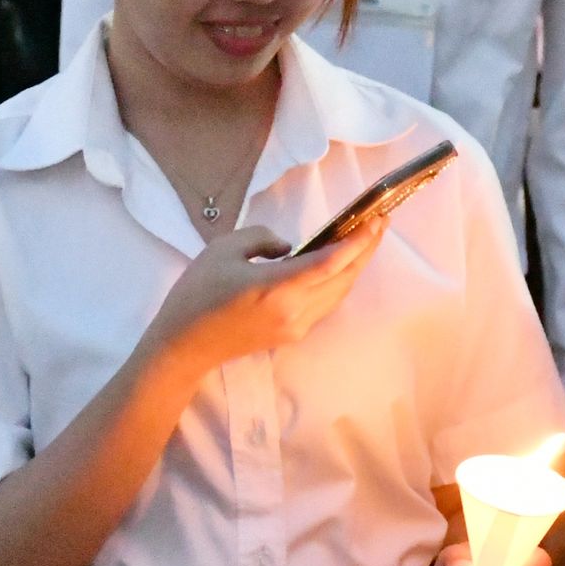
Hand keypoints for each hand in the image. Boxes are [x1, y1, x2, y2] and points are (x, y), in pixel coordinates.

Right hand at [146, 222, 383, 378]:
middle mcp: (294, 311)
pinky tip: (340, 264)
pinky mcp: (292, 334)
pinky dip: (338, 282)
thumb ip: (262, 238)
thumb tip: (290, 247)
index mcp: (277, 288)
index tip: (376, 220)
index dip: (358, 242)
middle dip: (366, 250)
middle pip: (343, 279)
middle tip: (380, 221)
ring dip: (355, 267)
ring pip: (338, 294)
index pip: (330, 264)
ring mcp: (295, 327)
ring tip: (366, 238)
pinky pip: (325, 304)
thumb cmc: (198, 293)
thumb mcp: (223, 249)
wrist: (184, 345)